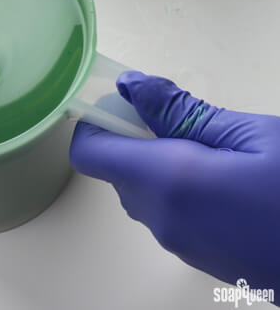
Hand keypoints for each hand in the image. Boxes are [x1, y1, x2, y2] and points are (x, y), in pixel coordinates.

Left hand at [70, 71, 279, 292]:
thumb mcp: (252, 135)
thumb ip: (181, 110)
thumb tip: (129, 85)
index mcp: (165, 182)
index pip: (89, 152)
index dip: (96, 122)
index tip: (123, 102)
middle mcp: (159, 218)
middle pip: (115, 169)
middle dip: (135, 138)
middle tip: (184, 120)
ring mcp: (177, 243)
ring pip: (141, 191)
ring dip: (158, 163)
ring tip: (214, 148)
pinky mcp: (196, 257)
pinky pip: (166, 212)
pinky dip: (176, 188)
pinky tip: (225, 179)